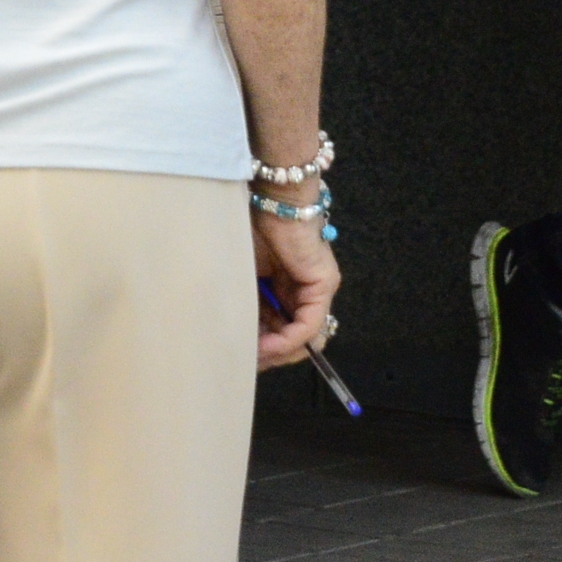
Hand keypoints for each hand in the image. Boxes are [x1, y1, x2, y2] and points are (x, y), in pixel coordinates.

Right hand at [253, 209, 339, 371]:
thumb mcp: (241, 278)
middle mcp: (303, 293)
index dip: (261, 349)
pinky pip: (310, 325)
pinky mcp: (324, 284)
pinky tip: (269, 344)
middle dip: (269, 355)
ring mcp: (317, 290)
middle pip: (294, 340)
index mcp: (283, 290)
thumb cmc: (248, 227)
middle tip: (246, 363)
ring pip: (306, 339)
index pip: (279, 332)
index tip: (241, 359)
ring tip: (256, 355)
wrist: (269, 198)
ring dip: (280, 352)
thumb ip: (244, 308)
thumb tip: (237, 343)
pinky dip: (290, 340)